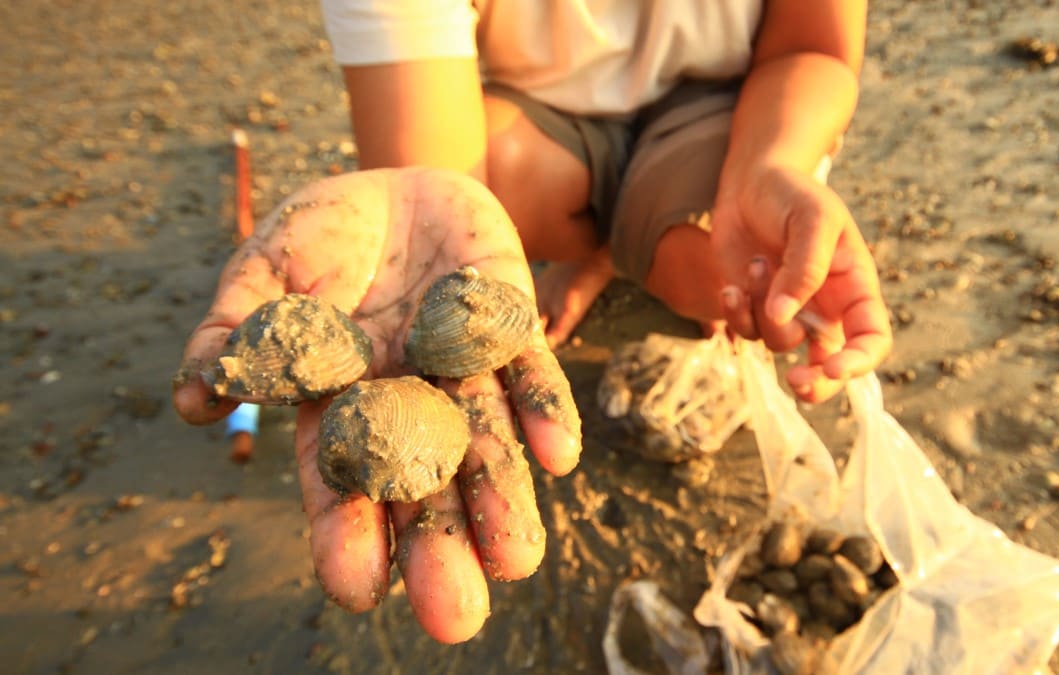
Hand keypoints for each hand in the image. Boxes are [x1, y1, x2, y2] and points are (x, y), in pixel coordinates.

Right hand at [172, 168, 581, 642]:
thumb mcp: (265, 270)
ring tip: (517, 562)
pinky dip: (544, 411)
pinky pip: (531, 373)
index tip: (355, 589)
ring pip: (485, 445)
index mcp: (341, 403)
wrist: (396, 185)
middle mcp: (407, 402)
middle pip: (423, 484)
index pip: (342, 481)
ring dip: (502, 499)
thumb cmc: (320, 237)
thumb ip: (235, 327)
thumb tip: (194, 399)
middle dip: (438, 547)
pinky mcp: (509, 327)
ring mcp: (461, 370)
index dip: (346, 533)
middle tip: (455, 619)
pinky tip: (559, 458)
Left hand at [711, 163, 890, 401]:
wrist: (750, 182)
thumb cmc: (792, 194)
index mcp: (854, 287)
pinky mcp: (755, 309)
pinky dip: (737, 312)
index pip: (872, 337)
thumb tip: (785, 316)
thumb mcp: (812, 218)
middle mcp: (826, 307)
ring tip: (757, 264)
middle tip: (796, 381)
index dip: (859, 360)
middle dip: (816, 382)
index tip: (833, 367)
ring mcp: (790, 312)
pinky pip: (747, 331)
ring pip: (779, 342)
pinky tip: (732, 284)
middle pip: (830, 366)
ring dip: (761, 310)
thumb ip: (805, 268)